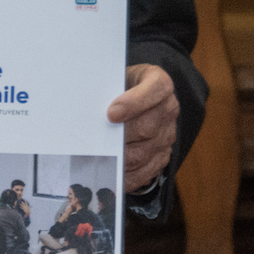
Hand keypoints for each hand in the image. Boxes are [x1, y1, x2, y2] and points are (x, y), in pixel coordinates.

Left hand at [107, 63, 179, 189]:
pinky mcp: (163, 155)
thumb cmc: (119, 88)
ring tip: (98, 160)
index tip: (111, 114)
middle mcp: (168, 108)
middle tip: (95, 144)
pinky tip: (110, 173)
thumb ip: (106, 90)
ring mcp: (168, 133)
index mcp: (158, 82)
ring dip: (119, 159)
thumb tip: (86, 107)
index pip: (157, 89)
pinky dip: (127, 175)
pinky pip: (146, 171)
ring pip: (144, 153)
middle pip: (146, 127)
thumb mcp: (114, 78)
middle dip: (119, 138)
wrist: (131, 98)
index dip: (135, 102)